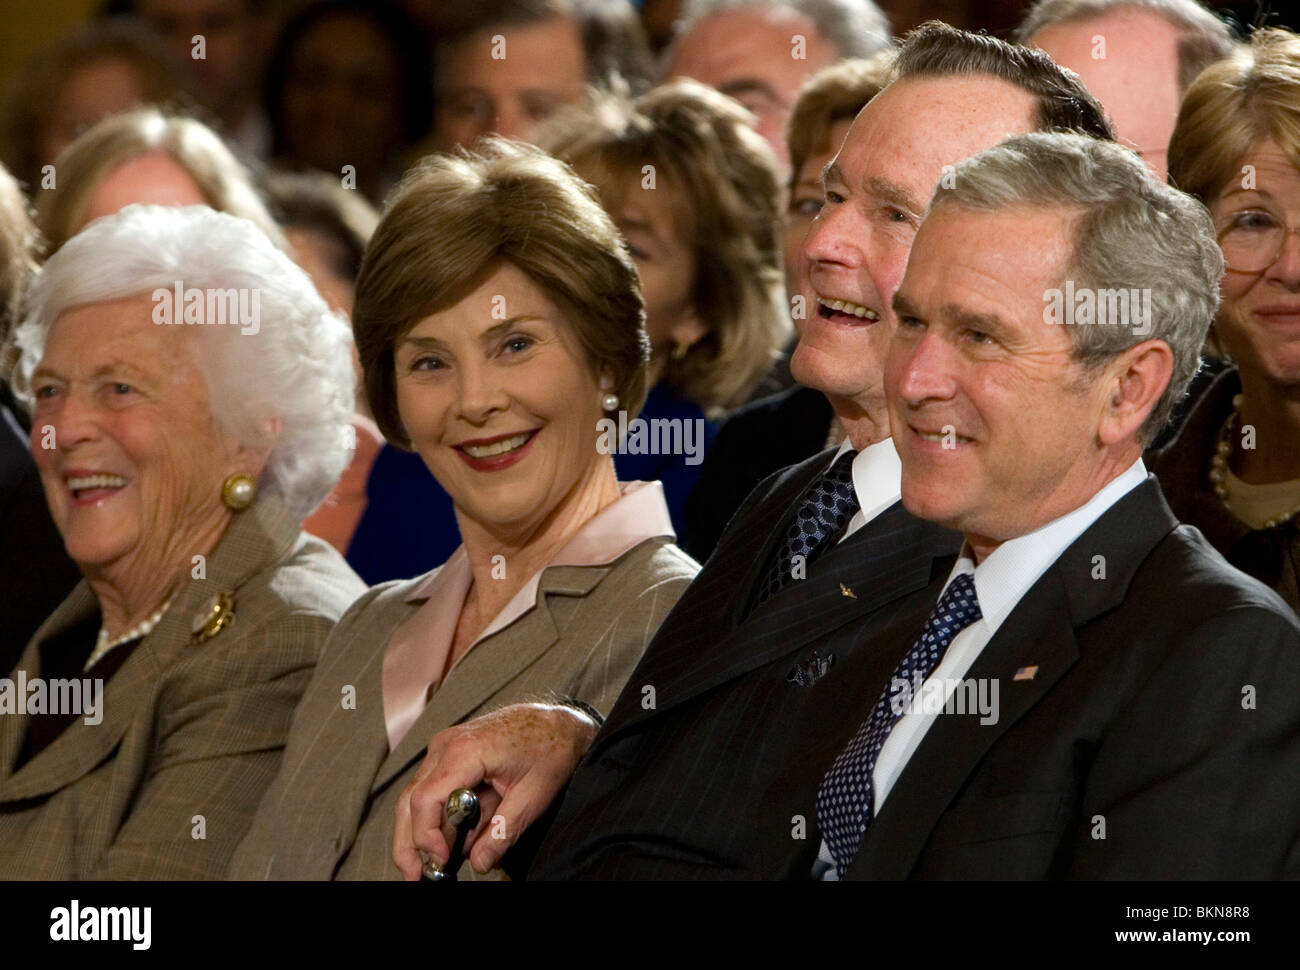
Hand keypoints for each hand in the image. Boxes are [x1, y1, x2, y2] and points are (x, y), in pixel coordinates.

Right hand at [393, 702, 598, 879]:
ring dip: (423, 833)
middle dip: (409, 842)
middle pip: (410, 800)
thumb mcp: (533, 796)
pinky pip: (433, 790)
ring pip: (417, 797)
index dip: (426, 836)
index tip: (440, 862)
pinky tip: (451, 843)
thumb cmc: (550, 748)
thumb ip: (502, 832)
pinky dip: (438, 819)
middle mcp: (446, 746)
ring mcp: (445, 748)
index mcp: (465, 750)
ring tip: (437, 865)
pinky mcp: (450, 756)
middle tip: (416, 875)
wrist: (557, 723)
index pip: (425, 800)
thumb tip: (479, 863)